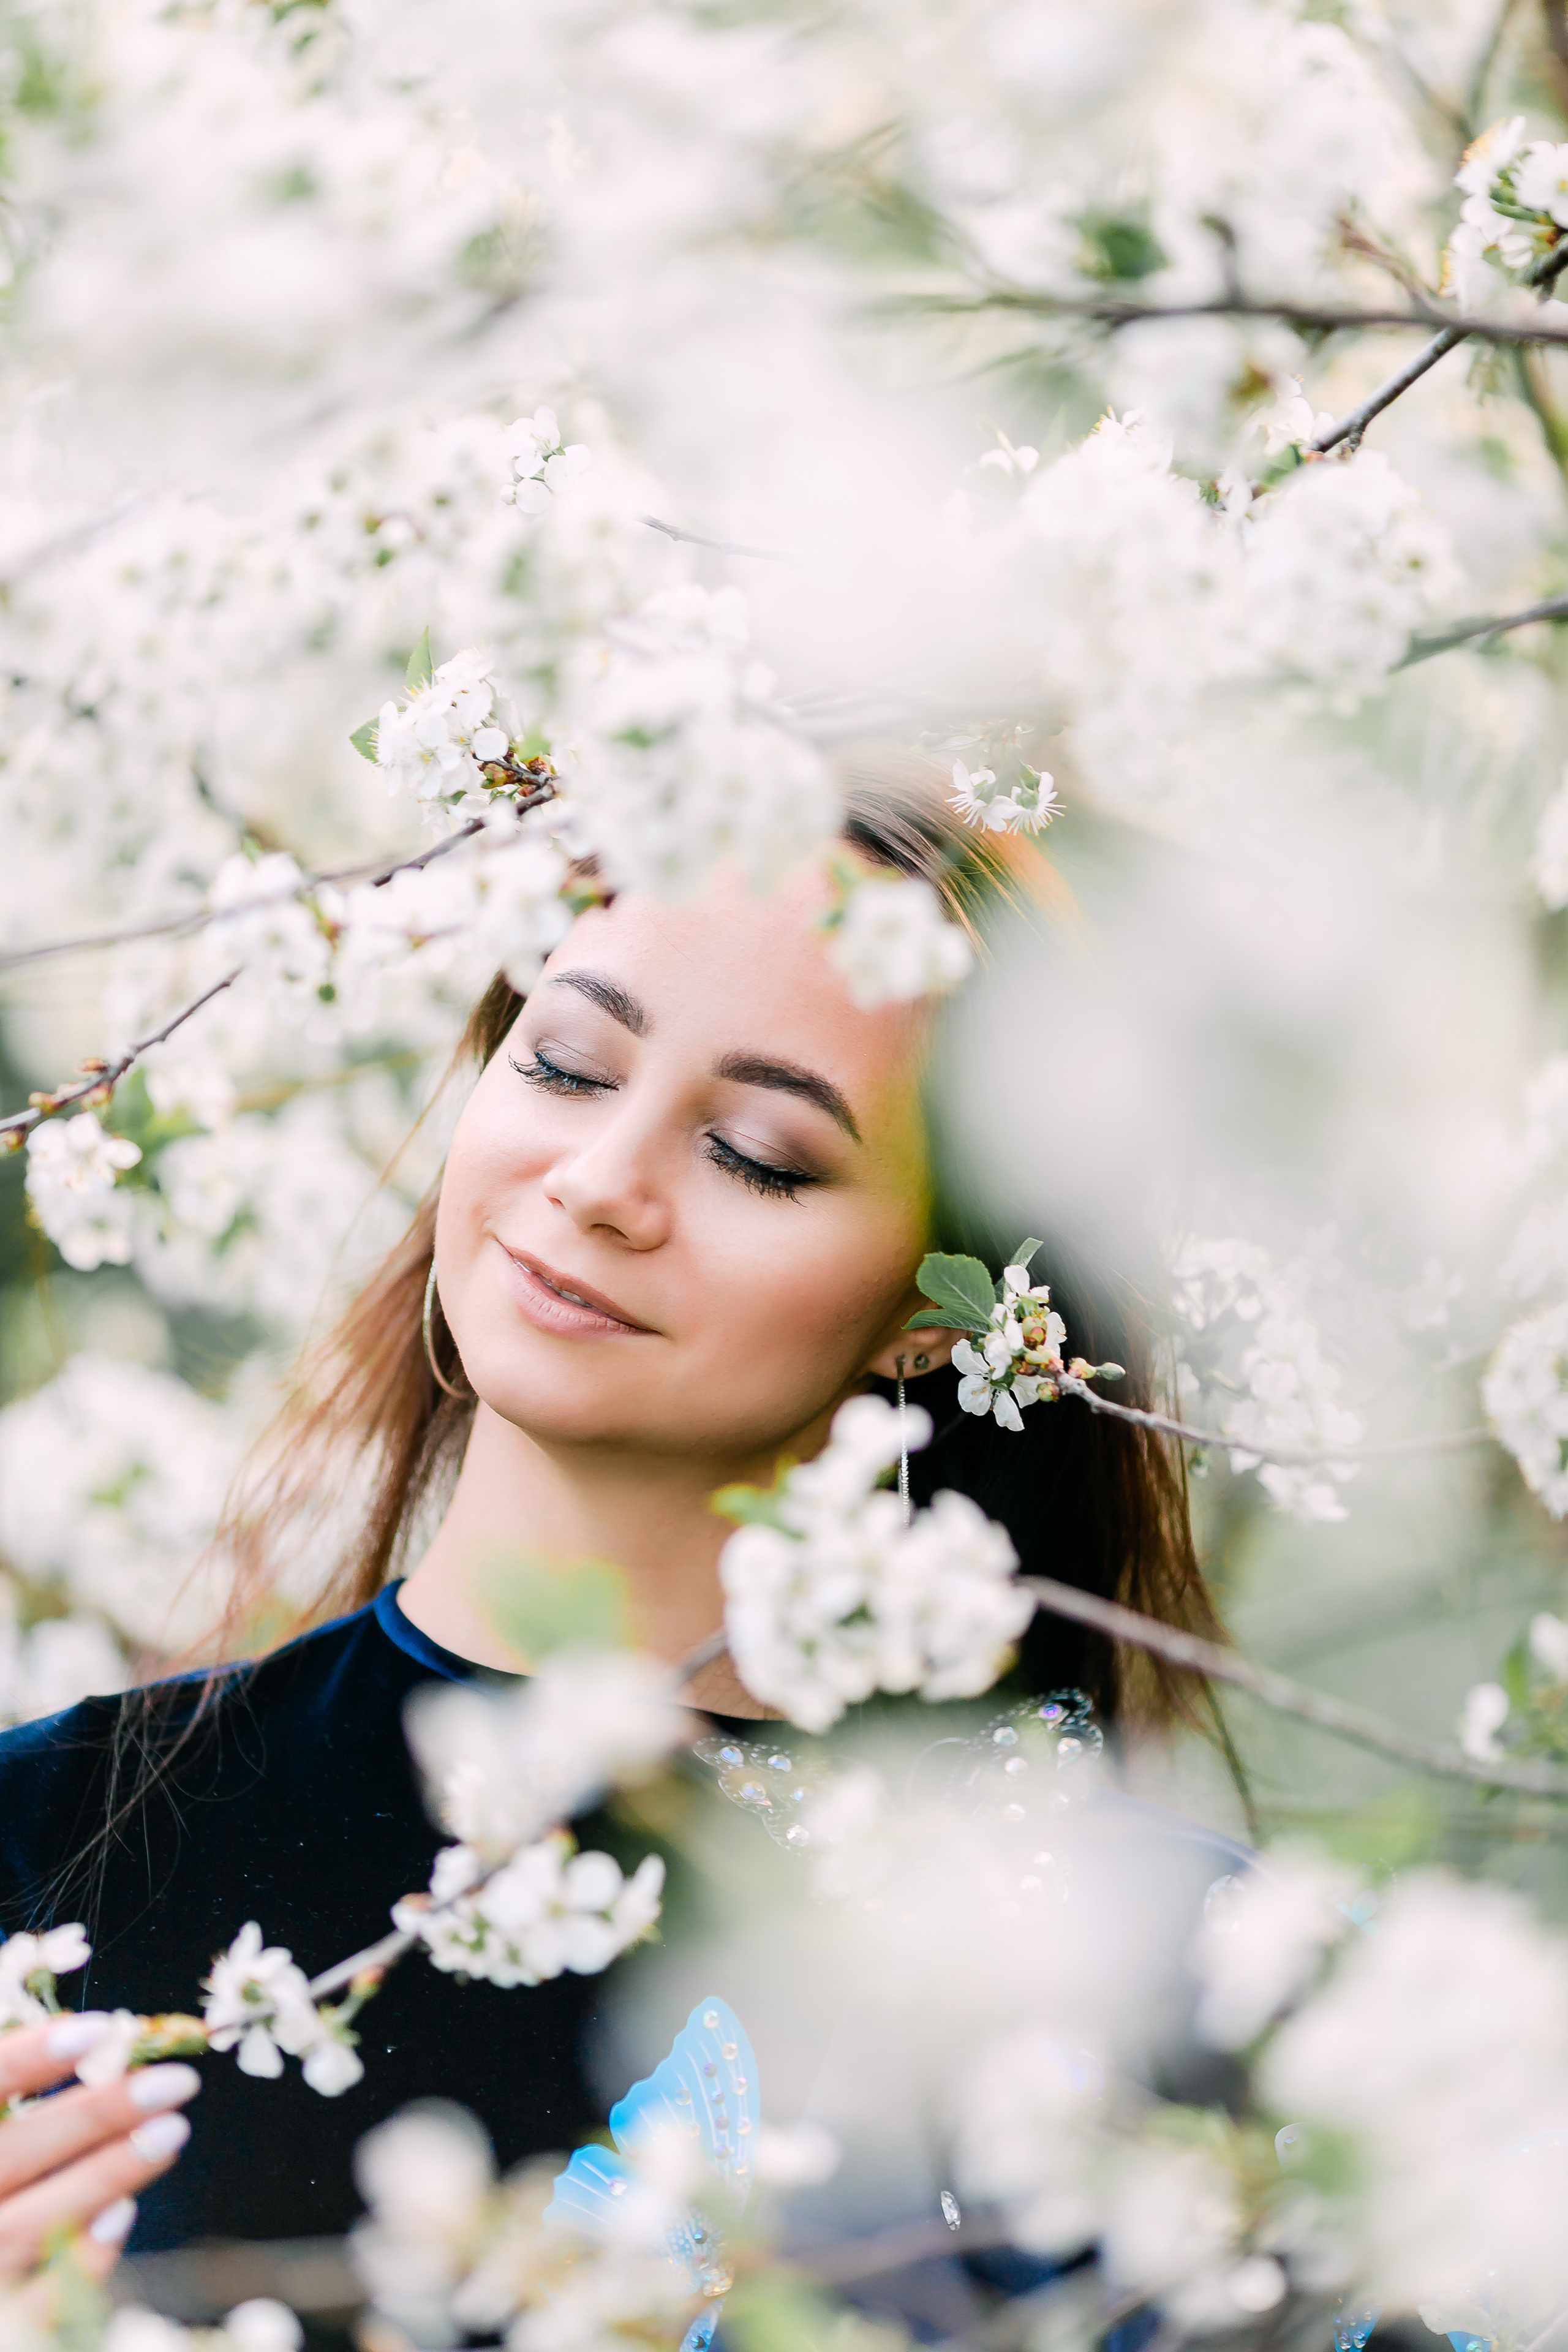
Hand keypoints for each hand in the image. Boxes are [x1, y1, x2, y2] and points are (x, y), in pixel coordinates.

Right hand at [0, 2014, 199, 2283]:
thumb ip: (19, 2094)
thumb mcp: (3, 2126)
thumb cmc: (0, 2168)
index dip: (32, 2057)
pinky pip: (32, 2301)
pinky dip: (76, 2259)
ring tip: (172, 2132)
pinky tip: (123, 2213)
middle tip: (177, 2083)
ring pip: (29, 2224)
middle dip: (95, 2116)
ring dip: (104, 2176)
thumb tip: (101, 2045)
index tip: (103, 2028)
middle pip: (14, 2155)